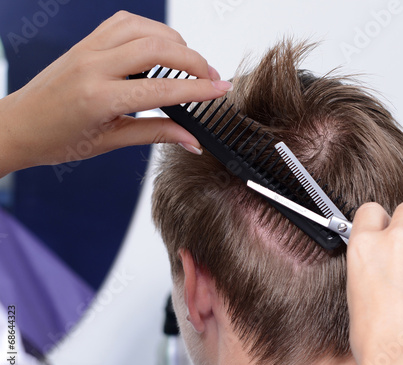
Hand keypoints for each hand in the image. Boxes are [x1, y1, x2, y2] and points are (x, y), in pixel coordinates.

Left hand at [0, 11, 232, 175]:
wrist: (19, 125)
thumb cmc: (57, 139)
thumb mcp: (110, 142)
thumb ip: (155, 134)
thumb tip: (191, 139)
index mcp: (98, 98)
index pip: (161, 90)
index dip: (197, 90)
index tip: (221, 90)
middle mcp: (93, 65)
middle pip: (158, 48)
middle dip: (194, 61)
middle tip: (213, 78)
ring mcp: (88, 48)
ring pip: (144, 28)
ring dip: (175, 42)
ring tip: (191, 63)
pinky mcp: (86, 41)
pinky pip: (124, 23)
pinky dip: (150, 31)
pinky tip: (160, 47)